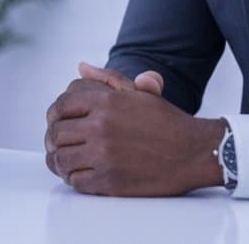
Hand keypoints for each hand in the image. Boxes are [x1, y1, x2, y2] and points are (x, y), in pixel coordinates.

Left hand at [43, 63, 224, 195]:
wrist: (194, 152)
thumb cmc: (167, 122)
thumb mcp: (139, 93)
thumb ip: (107, 79)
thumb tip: (81, 68)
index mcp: (106, 102)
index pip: (61, 105)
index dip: (55, 114)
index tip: (58, 121)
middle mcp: (101, 127)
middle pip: (56, 133)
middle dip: (54, 138)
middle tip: (60, 143)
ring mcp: (103, 155)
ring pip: (61, 159)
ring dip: (60, 160)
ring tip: (66, 159)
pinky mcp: (109, 181)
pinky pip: (75, 181)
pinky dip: (72, 178)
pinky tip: (80, 173)